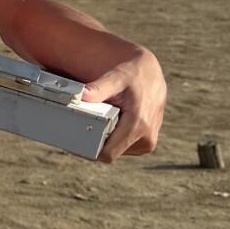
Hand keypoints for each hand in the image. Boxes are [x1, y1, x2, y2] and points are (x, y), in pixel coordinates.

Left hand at [81, 48, 166, 163]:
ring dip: (107, 139)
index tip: (76, 141)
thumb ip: (98, 89)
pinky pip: (124, 147)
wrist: (152, 75)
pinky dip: (115, 138)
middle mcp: (146, 138)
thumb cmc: (133, 75)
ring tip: (104, 120)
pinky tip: (113, 123)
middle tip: (88, 124)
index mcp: (139, 125)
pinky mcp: (147, 142)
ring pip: (117, 151)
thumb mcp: (115, 78)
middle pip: (110, 152)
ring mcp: (148, 142)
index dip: (89, 150)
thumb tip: (81, 95)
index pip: (108, 153)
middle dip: (97, 142)